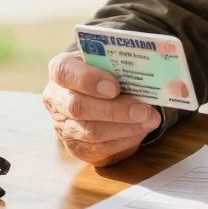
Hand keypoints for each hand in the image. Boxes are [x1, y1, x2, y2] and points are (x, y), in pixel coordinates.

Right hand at [41, 51, 162, 166]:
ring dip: (125, 128)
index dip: (88, 80)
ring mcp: (63, 126)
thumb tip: (150, 70)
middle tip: (143, 110)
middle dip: (114, 110)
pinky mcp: (76, 147)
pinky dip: (125, 140)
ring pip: (91, 132)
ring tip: (150, 120)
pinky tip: (141, 130)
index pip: (64, 72)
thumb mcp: (108, 59)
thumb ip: (120, 61)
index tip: (115, 87)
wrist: (96, 93)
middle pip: (78, 107)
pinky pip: (100, 149)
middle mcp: (56, 98)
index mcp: (61, 69)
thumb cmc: (105, 71)